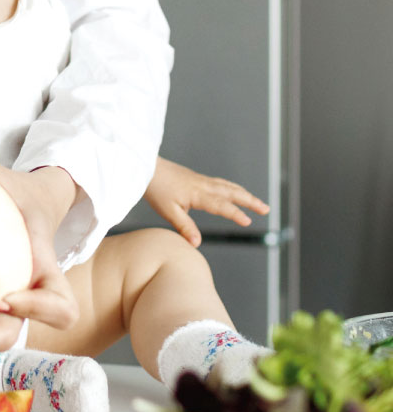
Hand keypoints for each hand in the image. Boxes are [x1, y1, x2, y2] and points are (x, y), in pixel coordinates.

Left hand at [145, 156, 270, 246]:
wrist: (145, 166)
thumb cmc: (155, 189)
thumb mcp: (168, 211)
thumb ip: (184, 227)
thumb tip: (197, 244)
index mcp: (197, 194)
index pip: (221, 205)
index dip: (235, 213)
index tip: (249, 222)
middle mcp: (203, 185)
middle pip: (231, 191)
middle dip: (250, 200)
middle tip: (266, 209)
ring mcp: (200, 180)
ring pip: (227, 186)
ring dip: (244, 193)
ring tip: (257, 202)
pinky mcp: (196, 178)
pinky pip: (220, 182)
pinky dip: (233, 188)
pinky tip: (234, 192)